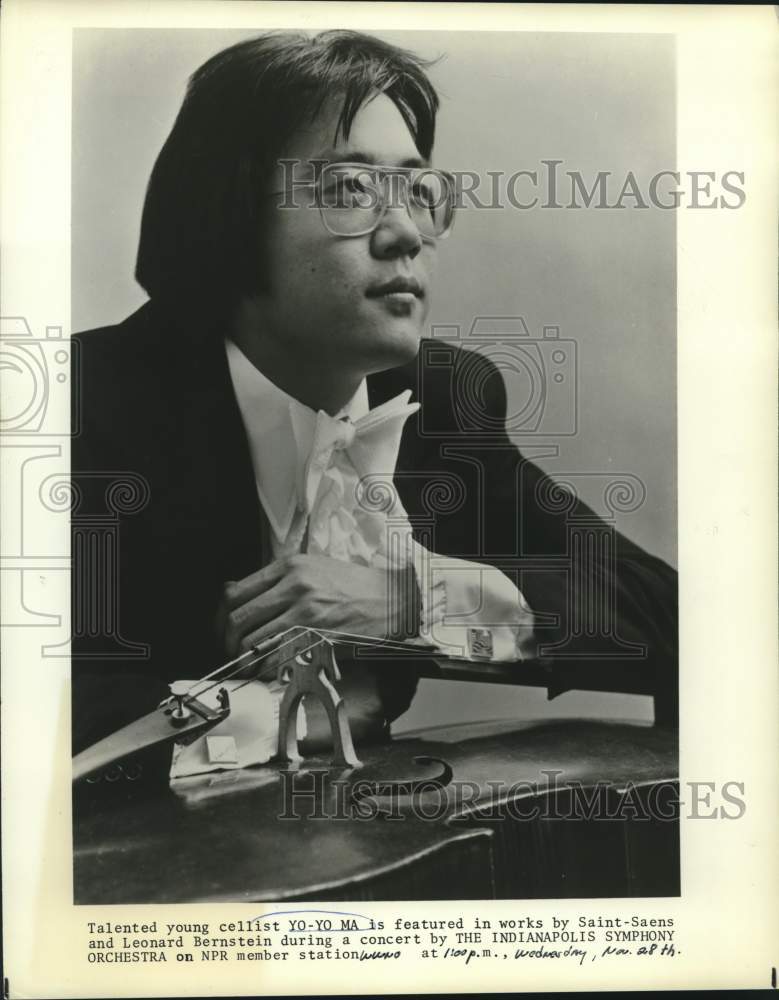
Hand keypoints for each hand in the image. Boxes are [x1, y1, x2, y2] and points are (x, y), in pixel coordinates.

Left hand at [219, 554, 416, 656]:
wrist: (391, 599)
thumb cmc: (354, 585)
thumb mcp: (313, 568)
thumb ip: (278, 580)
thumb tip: (239, 595)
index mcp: (288, 566)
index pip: (235, 592)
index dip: (222, 617)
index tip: (223, 629)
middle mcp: (293, 586)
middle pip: (239, 619)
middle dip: (227, 642)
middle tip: (231, 652)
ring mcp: (305, 613)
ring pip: (254, 642)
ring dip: (245, 660)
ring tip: (249, 665)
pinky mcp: (318, 637)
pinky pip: (278, 659)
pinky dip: (267, 670)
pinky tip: (270, 671)